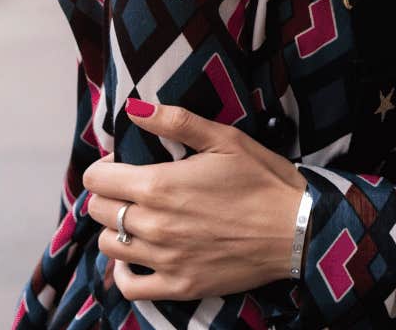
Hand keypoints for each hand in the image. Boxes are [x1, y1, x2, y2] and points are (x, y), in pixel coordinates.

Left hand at [82, 101, 307, 301]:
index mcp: (159, 185)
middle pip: (98, 210)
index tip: (124, 165)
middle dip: (109, 195)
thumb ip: (176, 122)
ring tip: (140, 220)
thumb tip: (135, 109)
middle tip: (135, 190)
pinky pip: (128, 286)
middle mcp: (154, 224)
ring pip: (109, 245)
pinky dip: (123, 272)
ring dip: (117, 229)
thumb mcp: (226, 139)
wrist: (299, 229)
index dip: (106, 167)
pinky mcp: (178, 285)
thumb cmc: (265, 180)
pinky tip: (135, 258)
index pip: (97, 178)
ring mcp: (164, 259)